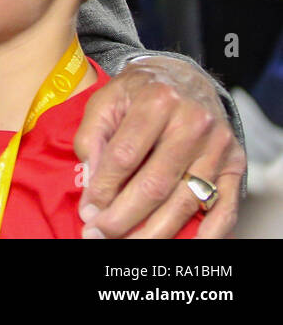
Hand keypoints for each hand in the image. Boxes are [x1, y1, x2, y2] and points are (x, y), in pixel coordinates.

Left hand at [75, 55, 244, 237]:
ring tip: (127, 243)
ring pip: (185, 200)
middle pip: (155, 184)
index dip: (103, 187)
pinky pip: (225, 206)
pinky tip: (186, 245)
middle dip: (123, 216)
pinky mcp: (236, 162)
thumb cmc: (139, 93)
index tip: (88, 211)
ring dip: (154, 231)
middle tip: (99, 234)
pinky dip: (208, 232)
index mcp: (157, 101)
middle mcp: (193, 122)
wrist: (184, 79)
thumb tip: (90, 179)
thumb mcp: (107, 99)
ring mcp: (217, 145)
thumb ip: (93, 135)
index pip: (124, 155)